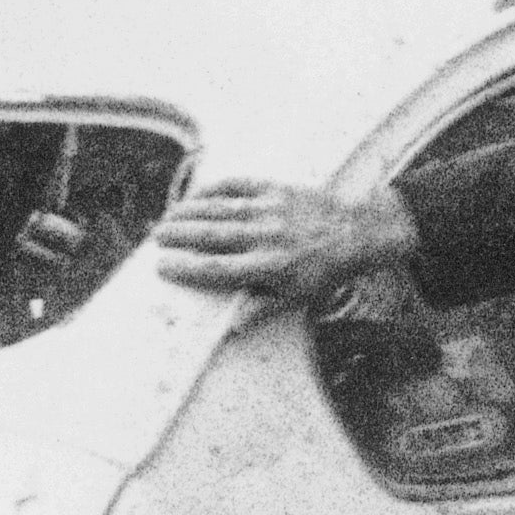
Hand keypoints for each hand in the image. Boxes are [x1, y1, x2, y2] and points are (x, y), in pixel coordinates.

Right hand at [149, 178, 417, 304]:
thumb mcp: (299, 297)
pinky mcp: (276, 190)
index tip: (162, 266)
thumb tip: (232, 328)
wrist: (359, 231)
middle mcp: (266, 237)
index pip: (218, 269)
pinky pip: (238, 186)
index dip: (186, 268)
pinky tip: (195, 195)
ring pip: (220, 209)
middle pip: (211, 236)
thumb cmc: (326, 270)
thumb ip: (263, 308)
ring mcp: (270, 210)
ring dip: (189, 212)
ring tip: (166, 218)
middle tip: (155, 238)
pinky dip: (214, 189)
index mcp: (270, 267)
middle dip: (179, 236)